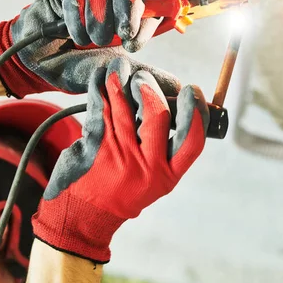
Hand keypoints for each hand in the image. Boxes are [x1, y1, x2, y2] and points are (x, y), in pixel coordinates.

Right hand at [0, 0, 170, 97]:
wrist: (43, 68)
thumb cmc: (80, 67)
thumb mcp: (117, 73)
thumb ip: (146, 73)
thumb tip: (179, 86)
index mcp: (127, 12)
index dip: (145, 16)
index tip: (132, 41)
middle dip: (126, 9)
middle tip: (118, 36)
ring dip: (97, 18)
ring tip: (89, 41)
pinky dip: (75, 18)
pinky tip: (70, 35)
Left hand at [31, 58, 209, 262]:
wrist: (86, 213)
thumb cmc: (123, 191)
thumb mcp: (155, 181)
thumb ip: (167, 150)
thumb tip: (171, 104)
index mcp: (167, 174)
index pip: (192, 141)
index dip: (196, 112)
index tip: (192, 91)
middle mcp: (146, 166)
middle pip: (157, 116)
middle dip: (150, 90)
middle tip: (143, 80)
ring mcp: (120, 155)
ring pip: (125, 108)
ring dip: (122, 82)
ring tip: (120, 69)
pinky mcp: (96, 147)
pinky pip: (101, 109)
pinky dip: (101, 90)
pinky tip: (101, 78)